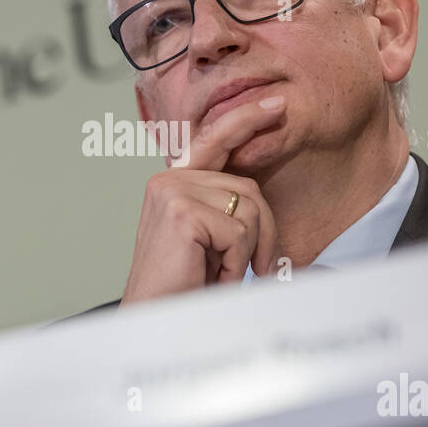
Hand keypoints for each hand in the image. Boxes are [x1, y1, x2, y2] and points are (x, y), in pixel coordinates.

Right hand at [120, 96, 284, 305]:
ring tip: (222, 274)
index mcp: (173, 183)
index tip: (275, 105)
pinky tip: (213, 277)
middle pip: (248, 186)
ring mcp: (172, 193)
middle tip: (259, 268)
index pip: (214, 141)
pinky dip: (236, 263)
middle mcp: (168, 181)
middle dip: (265, 232)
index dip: (245, 120)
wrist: (153, 321)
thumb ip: (226, 208)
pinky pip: (239, 232)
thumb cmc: (182, 286)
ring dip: (248, 252)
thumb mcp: (208, 239)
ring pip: (249, 209)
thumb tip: (262, 197)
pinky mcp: (182, 212)